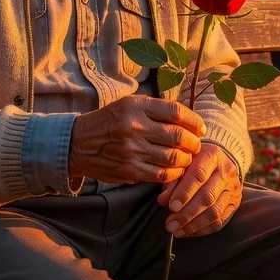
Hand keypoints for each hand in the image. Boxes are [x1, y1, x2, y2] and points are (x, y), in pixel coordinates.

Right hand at [68, 94, 205, 184]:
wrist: (78, 143)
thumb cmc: (109, 121)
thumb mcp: (128, 105)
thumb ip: (155, 109)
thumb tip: (188, 119)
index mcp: (136, 106)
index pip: (175, 111)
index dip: (194, 120)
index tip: (200, 127)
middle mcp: (134, 126)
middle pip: (178, 136)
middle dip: (194, 143)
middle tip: (197, 145)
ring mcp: (131, 150)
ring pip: (173, 157)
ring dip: (186, 159)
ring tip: (187, 158)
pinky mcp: (128, 169)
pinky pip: (160, 174)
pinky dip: (174, 173)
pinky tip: (175, 170)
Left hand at [156, 144, 242, 237]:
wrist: (221, 160)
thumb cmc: (195, 161)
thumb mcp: (183, 163)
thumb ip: (172, 179)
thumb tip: (163, 200)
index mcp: (212, 155)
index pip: (198, 175)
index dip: (184, 193)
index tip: (171, 207)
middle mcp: (226, 171)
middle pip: (207, 197)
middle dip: (187, 214)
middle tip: (170, 224)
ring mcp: (233, 189)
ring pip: (215, 212)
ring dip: (193, 225)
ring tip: (177, 231)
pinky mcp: (235, 203)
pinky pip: (220, 221)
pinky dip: (202, 229)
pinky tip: (188, 232)